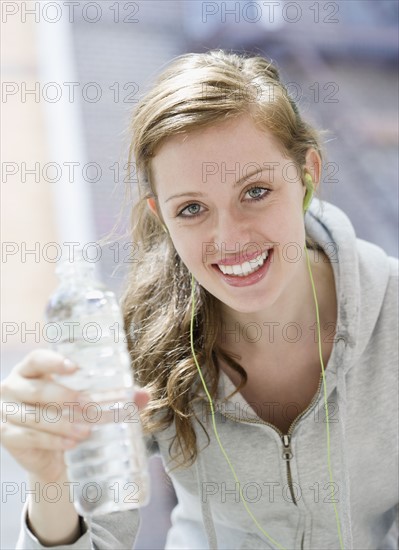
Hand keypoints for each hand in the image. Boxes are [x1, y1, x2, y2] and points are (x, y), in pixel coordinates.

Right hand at [1, 349, 150, 482]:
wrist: (50, 452)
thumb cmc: (69, 414)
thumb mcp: (87, 401)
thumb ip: (114, 396)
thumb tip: (144, 396)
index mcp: (31, 369)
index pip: (37, 358)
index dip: (54, 361)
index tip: (75, 367)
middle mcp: (14, 385)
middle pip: (38, 390)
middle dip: (65, 398)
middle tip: (90, 406)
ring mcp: (5, 411)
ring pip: (35, 416)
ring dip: (62, 424)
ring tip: (86, 432)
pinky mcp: (6, 436)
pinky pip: (29, 437)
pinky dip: (52, 441)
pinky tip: (71, 444)